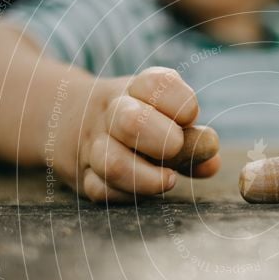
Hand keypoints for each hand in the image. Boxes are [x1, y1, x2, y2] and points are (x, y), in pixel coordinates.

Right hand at [55, 67, 220, 202]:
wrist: (67, 119)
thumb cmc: (136, 121)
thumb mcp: (165, 118)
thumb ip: (192, 140)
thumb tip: (212, 162)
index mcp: (135, 89)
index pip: (157, 84)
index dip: (180, 102)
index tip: (191, 115)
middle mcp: (110, 112)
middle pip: (130, 121)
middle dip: (162, 140)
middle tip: (177, 148)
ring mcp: (92, 144)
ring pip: (112, 162)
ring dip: (147, 177)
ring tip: (169, 180)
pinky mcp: (82, 175)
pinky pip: (101, 190)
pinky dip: (128, 195)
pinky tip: (143, 192)